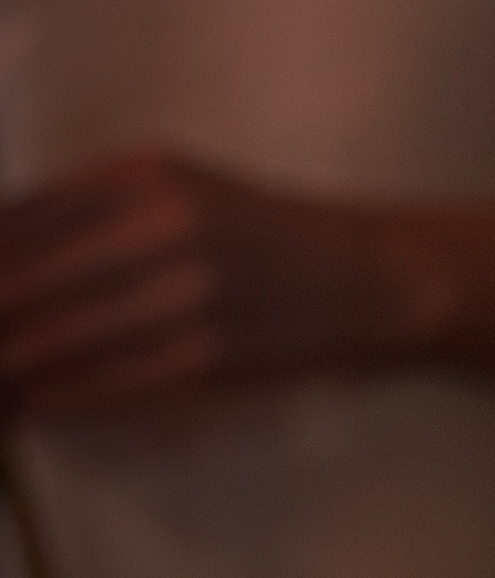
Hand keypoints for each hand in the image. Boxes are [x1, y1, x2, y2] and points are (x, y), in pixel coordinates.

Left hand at [0, 150, 425, 415]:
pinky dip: (55, 398)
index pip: (13, 222)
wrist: (375, 278)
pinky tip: (29, 404)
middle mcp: (163, 223)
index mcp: (145, 173)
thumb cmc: (266, 232)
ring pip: (51, 341)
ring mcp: (188, 293)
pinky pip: (103, 383)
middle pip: (17, 284)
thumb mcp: (181, 190)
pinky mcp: (210, 355)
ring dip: (5, 368)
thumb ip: (87, 211)